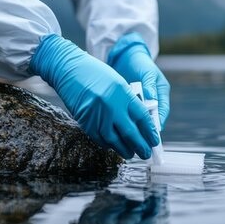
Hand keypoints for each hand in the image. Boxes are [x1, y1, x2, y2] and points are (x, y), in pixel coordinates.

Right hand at [30, 34, 158, 158]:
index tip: (154, 140)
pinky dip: (108, 145)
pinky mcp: (85, 122)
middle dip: (140, 146)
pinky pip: (100, 138)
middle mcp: (111, 106)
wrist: (70, 70)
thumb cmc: (95, 74)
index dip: (150, 132)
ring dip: (124, 150)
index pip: (142, 117)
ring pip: (114, 140)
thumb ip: (129, 101)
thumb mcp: (118, 83)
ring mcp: (97, 115)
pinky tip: (114, 147)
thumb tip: (140, 122)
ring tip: (131, 154)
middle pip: (130, 133)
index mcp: (123, 93)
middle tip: (146, 153)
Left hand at [107, 33, 169, 129]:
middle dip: (147, 127)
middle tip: (141, 136)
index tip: (154, 130)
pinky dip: (126, 117)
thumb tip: (152, 97)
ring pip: (140, 117)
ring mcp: (141, 102)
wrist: (126, 57)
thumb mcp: (147, 72)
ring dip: (135, 123)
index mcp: (161, 93)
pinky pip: (130, 113)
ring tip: (129, 131)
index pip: (162, 110)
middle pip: (152, 117)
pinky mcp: (130, 103)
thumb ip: (149, 85)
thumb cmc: (140, 62)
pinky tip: (120, 123)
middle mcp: (153, 99)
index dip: (159, 121)